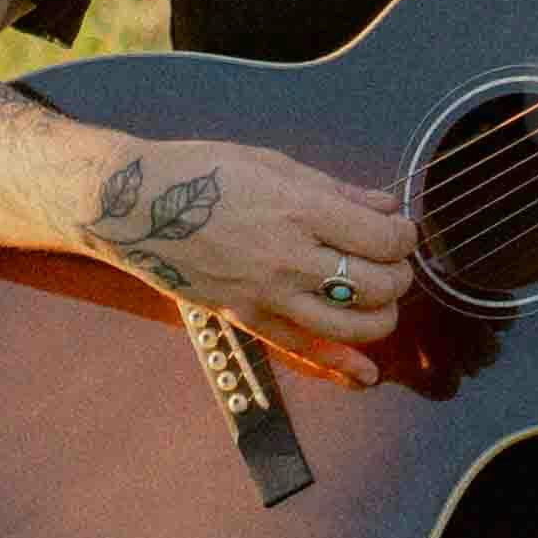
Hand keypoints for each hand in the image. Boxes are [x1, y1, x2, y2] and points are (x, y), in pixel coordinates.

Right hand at [81, 129, 414, 373]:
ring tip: (381, 302)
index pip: (381, 239)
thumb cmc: (201, 172)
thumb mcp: (273, 164)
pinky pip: (303, 350)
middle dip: (399, 277)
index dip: (405, 237)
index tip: (401, 231)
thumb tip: (385, 206)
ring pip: (351, 325)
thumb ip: (335, 190)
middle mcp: (288, 257)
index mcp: (299, 210)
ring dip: (381, 318)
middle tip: (394, 264)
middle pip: (375, 285)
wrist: (133, 207)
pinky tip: (365, 373)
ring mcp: (267, 293)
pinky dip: (341, 365)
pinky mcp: (247, 318)